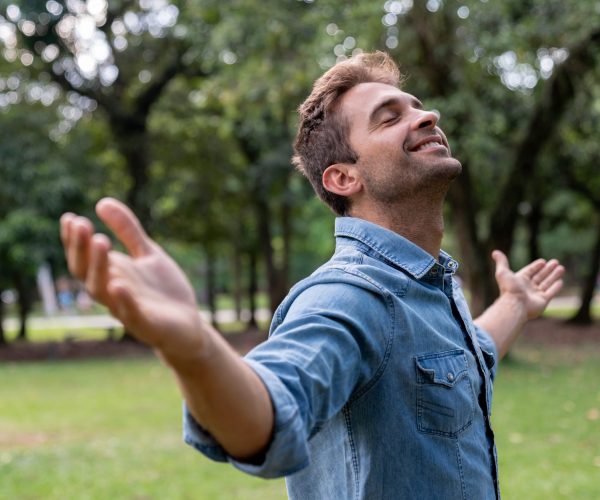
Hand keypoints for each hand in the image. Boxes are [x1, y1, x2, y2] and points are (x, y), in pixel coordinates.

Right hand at [60, 198, 203, 356]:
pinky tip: (119, 284)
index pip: (84, 257)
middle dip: (81, 249)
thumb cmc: (163, 291)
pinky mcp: (146, 324)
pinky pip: (130, 313)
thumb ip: (128, 231)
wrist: (189, 326)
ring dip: (98, 267)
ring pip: (102, 291)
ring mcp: (127, 309)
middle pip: (85, 272)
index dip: (74, 240)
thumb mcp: (147, 254)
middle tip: (81, 224)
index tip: (69, 218)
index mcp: (111, 274)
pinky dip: (123, 300)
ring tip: (101, 240)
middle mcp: (112, 291)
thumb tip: (102, 202)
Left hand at [492, 250, 564, 319]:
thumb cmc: (509, 289)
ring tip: (561, 268)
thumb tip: (495, 252)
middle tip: (556, 262)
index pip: (529, 271)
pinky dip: (556, 287)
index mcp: (519, 280)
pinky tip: (560, 281)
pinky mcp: (542, 302)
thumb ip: (501, 262)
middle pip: (540, 276)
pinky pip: (551, 293)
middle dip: (548, 269)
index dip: (536, 266)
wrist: (515, 305)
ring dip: (554, 276)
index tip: (543, 261)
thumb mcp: (503, 272)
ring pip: (547, 283)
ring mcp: (535, 295)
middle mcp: (528, 288)